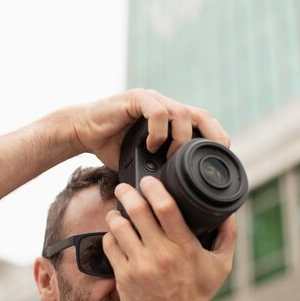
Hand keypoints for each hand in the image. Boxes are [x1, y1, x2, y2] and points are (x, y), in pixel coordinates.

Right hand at [68, 88, 229, 169]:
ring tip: (169, 158)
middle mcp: (167, 106)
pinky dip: (158, 133)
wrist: (84, 131)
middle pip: (203, 116)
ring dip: (180, 140)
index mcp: (172, 119)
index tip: (215, 166)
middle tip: (202, 164)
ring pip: (182, 114)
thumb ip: (161, 169)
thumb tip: (178, 201)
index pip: (206, 125)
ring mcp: (153, 100)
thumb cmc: (112, 147)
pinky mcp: (137, 99)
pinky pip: (157, 112)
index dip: (216, 142)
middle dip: (211, 139)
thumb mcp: (144, 162)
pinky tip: (150, 147)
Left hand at [103, 177, 236, 300]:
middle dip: (127, 193)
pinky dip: (110, 236)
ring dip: (115, 214)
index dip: (153, 188)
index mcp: (185, 247)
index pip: (166, 207)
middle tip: (123, 188)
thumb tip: (228, 211)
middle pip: (138, 211)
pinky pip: (110, 246)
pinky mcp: (124, 277)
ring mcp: (140, 266)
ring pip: (119, 226)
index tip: (148, 181)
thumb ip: (227, 236)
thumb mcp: (221, 266)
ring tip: (117, 212)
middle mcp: (161, 254)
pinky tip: (114, 234)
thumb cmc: (197, 295)